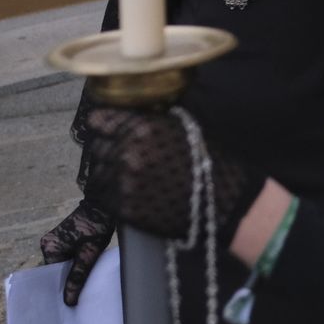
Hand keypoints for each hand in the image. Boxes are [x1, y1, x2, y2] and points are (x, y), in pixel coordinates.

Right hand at [40, 198, 114, 306]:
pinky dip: (77, 264)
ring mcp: (57, 241)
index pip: (52, 275)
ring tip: (81, 288)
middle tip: (75, 300)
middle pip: (58, 270)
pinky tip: (85, 273)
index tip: (67, 303)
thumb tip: (68, 301)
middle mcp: (49, 244)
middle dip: (67, 281)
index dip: (61, 288)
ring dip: (74, 272)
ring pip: (65, 264)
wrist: (105, 205)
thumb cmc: (97, 227)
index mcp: (49, 247)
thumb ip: (77, 277)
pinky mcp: (66, 238)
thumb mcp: (88, 254)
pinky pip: (69, 257)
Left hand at [83, 107, 263, 247]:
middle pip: (98, 147)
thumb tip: (130, 114)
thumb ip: (153, 121)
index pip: (102, 120)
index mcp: (144, 129)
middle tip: (122, 153)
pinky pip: (105, 195)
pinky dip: (112, 190)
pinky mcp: (124, 209)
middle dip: (108, 147)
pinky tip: (128, 190)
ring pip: (98, 172)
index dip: (104, 123)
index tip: (106, 126)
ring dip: (108, 170)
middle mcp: (128, 154)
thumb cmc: (210, 160)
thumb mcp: (184, 128)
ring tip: (125, 173)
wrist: (225, 202)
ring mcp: (123, 183)